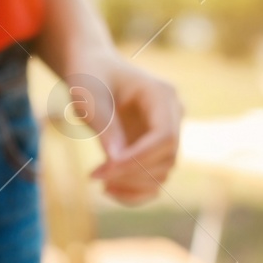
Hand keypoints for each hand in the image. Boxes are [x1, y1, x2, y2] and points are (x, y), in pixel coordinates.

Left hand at [80, 56, 183, 204]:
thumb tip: (117, 162)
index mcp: (161, 95)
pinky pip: (154, 180)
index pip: (164, 136)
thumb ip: (105, 126)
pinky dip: (135, 192)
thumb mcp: (89, 97)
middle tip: (94, 175)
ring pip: (163, 173)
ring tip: (98, 180)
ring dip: (132, 185)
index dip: (139, 158)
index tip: (105, 169)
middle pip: (167, 157)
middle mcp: (173, 115)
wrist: (93, 70)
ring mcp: (167, 133)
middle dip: (131, 173)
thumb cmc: (90, 77)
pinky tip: (108, 189)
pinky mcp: (156, 150)